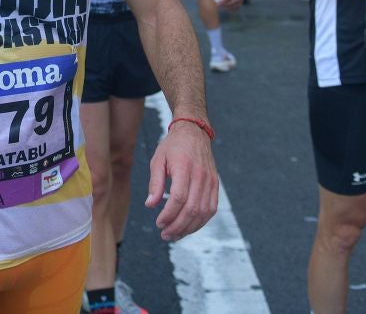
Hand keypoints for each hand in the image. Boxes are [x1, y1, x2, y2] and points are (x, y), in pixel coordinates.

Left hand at [145, 119, 218, 241]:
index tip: (159, 223)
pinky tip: (188, 227)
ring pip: (203, 212)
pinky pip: (211, 209)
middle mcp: (201, 175)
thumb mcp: (158, 160)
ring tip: (175, 235)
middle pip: (192, 208)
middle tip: (165, 235)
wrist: (194, 132)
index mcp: (185, 167)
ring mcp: (210, 181)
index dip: (169, 214)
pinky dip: (200, 222)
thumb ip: (155, 183)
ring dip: (189, 228)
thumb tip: (150, 205)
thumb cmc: (173, 146)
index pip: (179, 197)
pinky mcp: (215, 185)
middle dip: (178, 226)